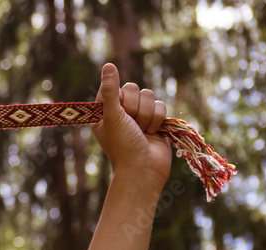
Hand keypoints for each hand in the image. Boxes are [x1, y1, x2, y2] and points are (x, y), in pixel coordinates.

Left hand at [91, 63, 171, 187]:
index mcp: (104, 113)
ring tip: (142, 131)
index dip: (120, 98)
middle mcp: (121, 113)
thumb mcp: (113, 116)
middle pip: (135, 89)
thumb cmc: (123, 144)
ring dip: (147, 115)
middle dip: (135, 107)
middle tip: (131, 124)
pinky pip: (161, 105)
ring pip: (149, 96)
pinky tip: (153, 133)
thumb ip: (111, 90)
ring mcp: (139, 117)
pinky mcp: (155, 121)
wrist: (144, 167)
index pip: (114, 88)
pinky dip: (158, 119)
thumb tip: (108, 65)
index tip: (119, 112)